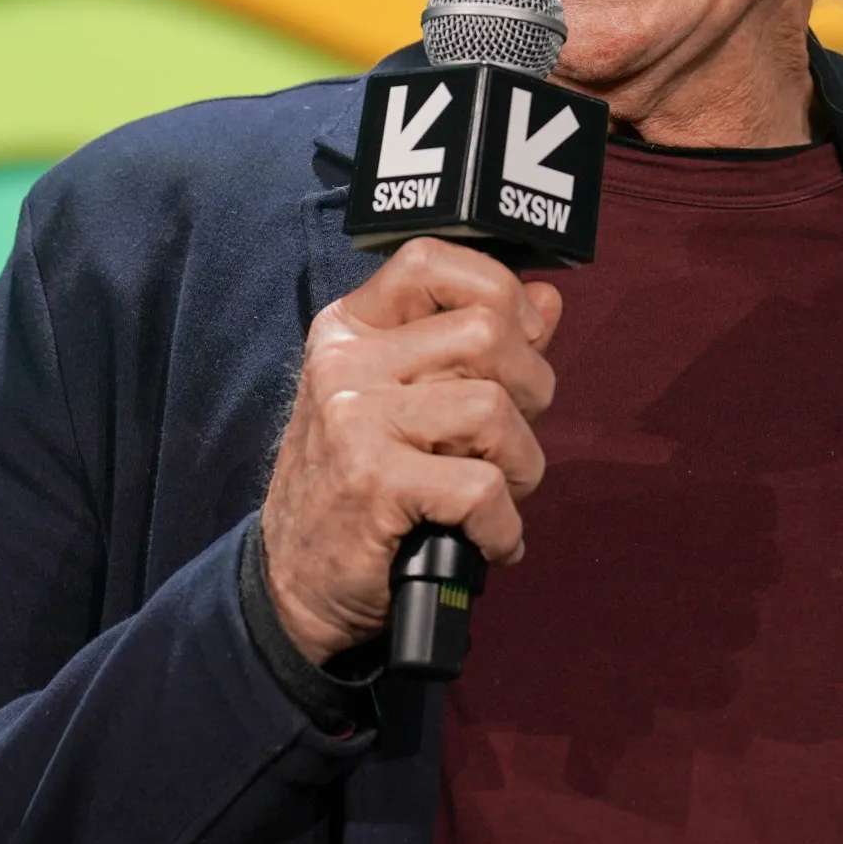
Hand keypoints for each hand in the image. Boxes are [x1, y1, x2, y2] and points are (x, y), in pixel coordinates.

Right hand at [259, 238, 562, 666]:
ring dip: (522, 465)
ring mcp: (355, 421)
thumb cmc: (362, 486)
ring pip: (494, 409)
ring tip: (500, 494)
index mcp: (352, 330)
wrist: (295, 583)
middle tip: (511, 439)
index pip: (430, 260)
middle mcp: (347, 363)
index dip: (497, 289)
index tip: (522, 336)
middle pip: (487, 332)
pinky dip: (505, 526)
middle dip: (531, 391)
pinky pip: (483, 487)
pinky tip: (490, 539)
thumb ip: (475, 348)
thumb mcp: (406, 401)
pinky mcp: (373, 483)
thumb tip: (547, 299)